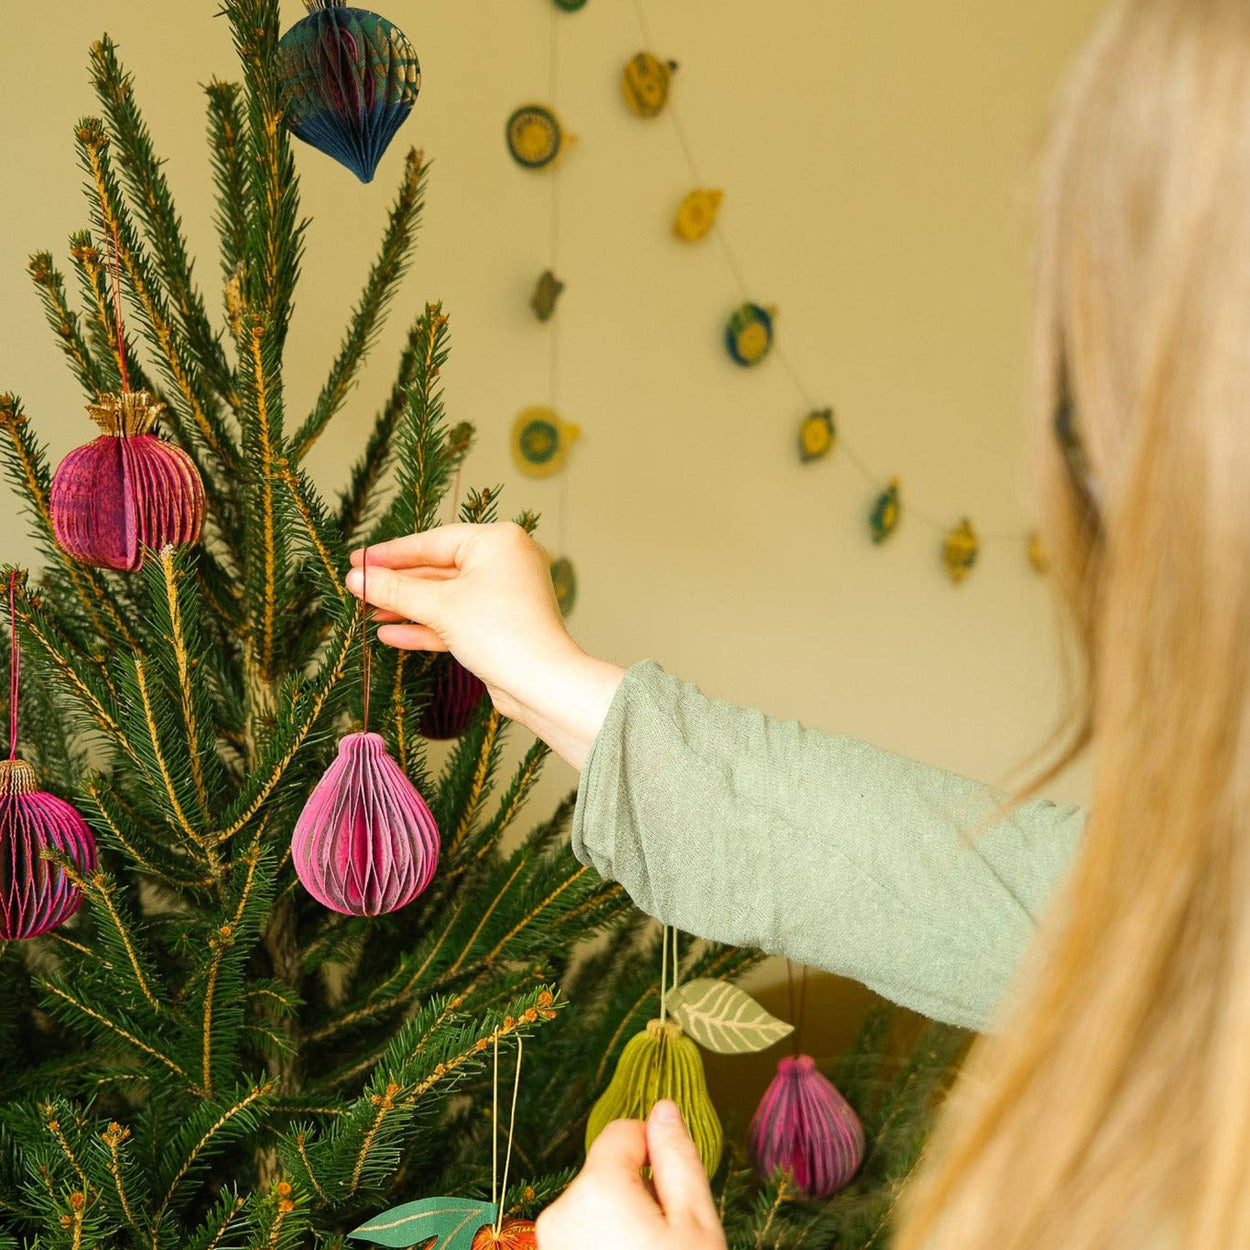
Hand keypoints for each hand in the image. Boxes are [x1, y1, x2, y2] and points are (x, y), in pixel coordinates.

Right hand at [345, 523, 623, 768]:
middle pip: (438, 569)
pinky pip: (457, 619)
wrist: (541, 684)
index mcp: (497, 542)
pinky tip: (391, 635)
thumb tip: (356, 578)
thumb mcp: (439, 606)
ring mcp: (504, 596)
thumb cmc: (498, 632)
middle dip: (398, 584)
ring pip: (446, 597)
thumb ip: (395, 590)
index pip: (433, 541)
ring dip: (408, 607)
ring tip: (368, 614)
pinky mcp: (500, 626)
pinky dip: (427, 626)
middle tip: (358, 588)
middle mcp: (505, 562)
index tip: (357, 560)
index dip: (391, 553)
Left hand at [535, 1102, 726, 1249]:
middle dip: (636, 1195)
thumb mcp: (695, 1223)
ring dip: (619, 1225)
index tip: (673, 1193)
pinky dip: (602, 1248)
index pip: (623, 1132)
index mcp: (596, 1188)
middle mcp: (559, 1212)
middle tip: (666, 1242)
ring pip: (593, 1208)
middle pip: (605, 1173)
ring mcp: (549, 1247)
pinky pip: (580, 1239)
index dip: (655, 1152)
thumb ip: (677, 1157)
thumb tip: (664, 1107)